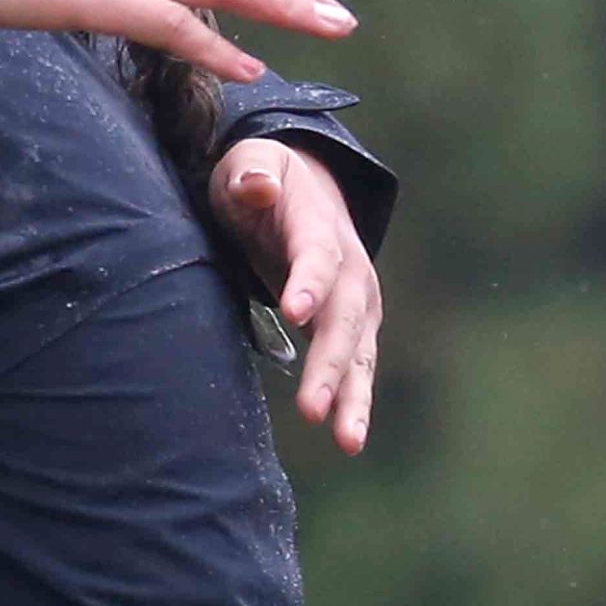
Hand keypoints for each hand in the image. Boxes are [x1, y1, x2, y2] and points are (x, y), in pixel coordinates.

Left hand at [209, 139, 381, 453]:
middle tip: (311, 409)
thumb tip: (257, 185)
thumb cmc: (262, 178)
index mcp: (318, 226)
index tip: (295, 311)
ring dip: (352, 397)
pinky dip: (353, 401)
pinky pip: (355, 367)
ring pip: (358, 352)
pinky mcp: (351, 325)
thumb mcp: (248, 164)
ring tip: (346, 441)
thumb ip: (250, 175)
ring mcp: (356, 300)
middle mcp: (348, 268)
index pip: (316, 256)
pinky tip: (348, 439)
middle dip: (329, 365)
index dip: (307, 282)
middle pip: (342, 318)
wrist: (305, 186)